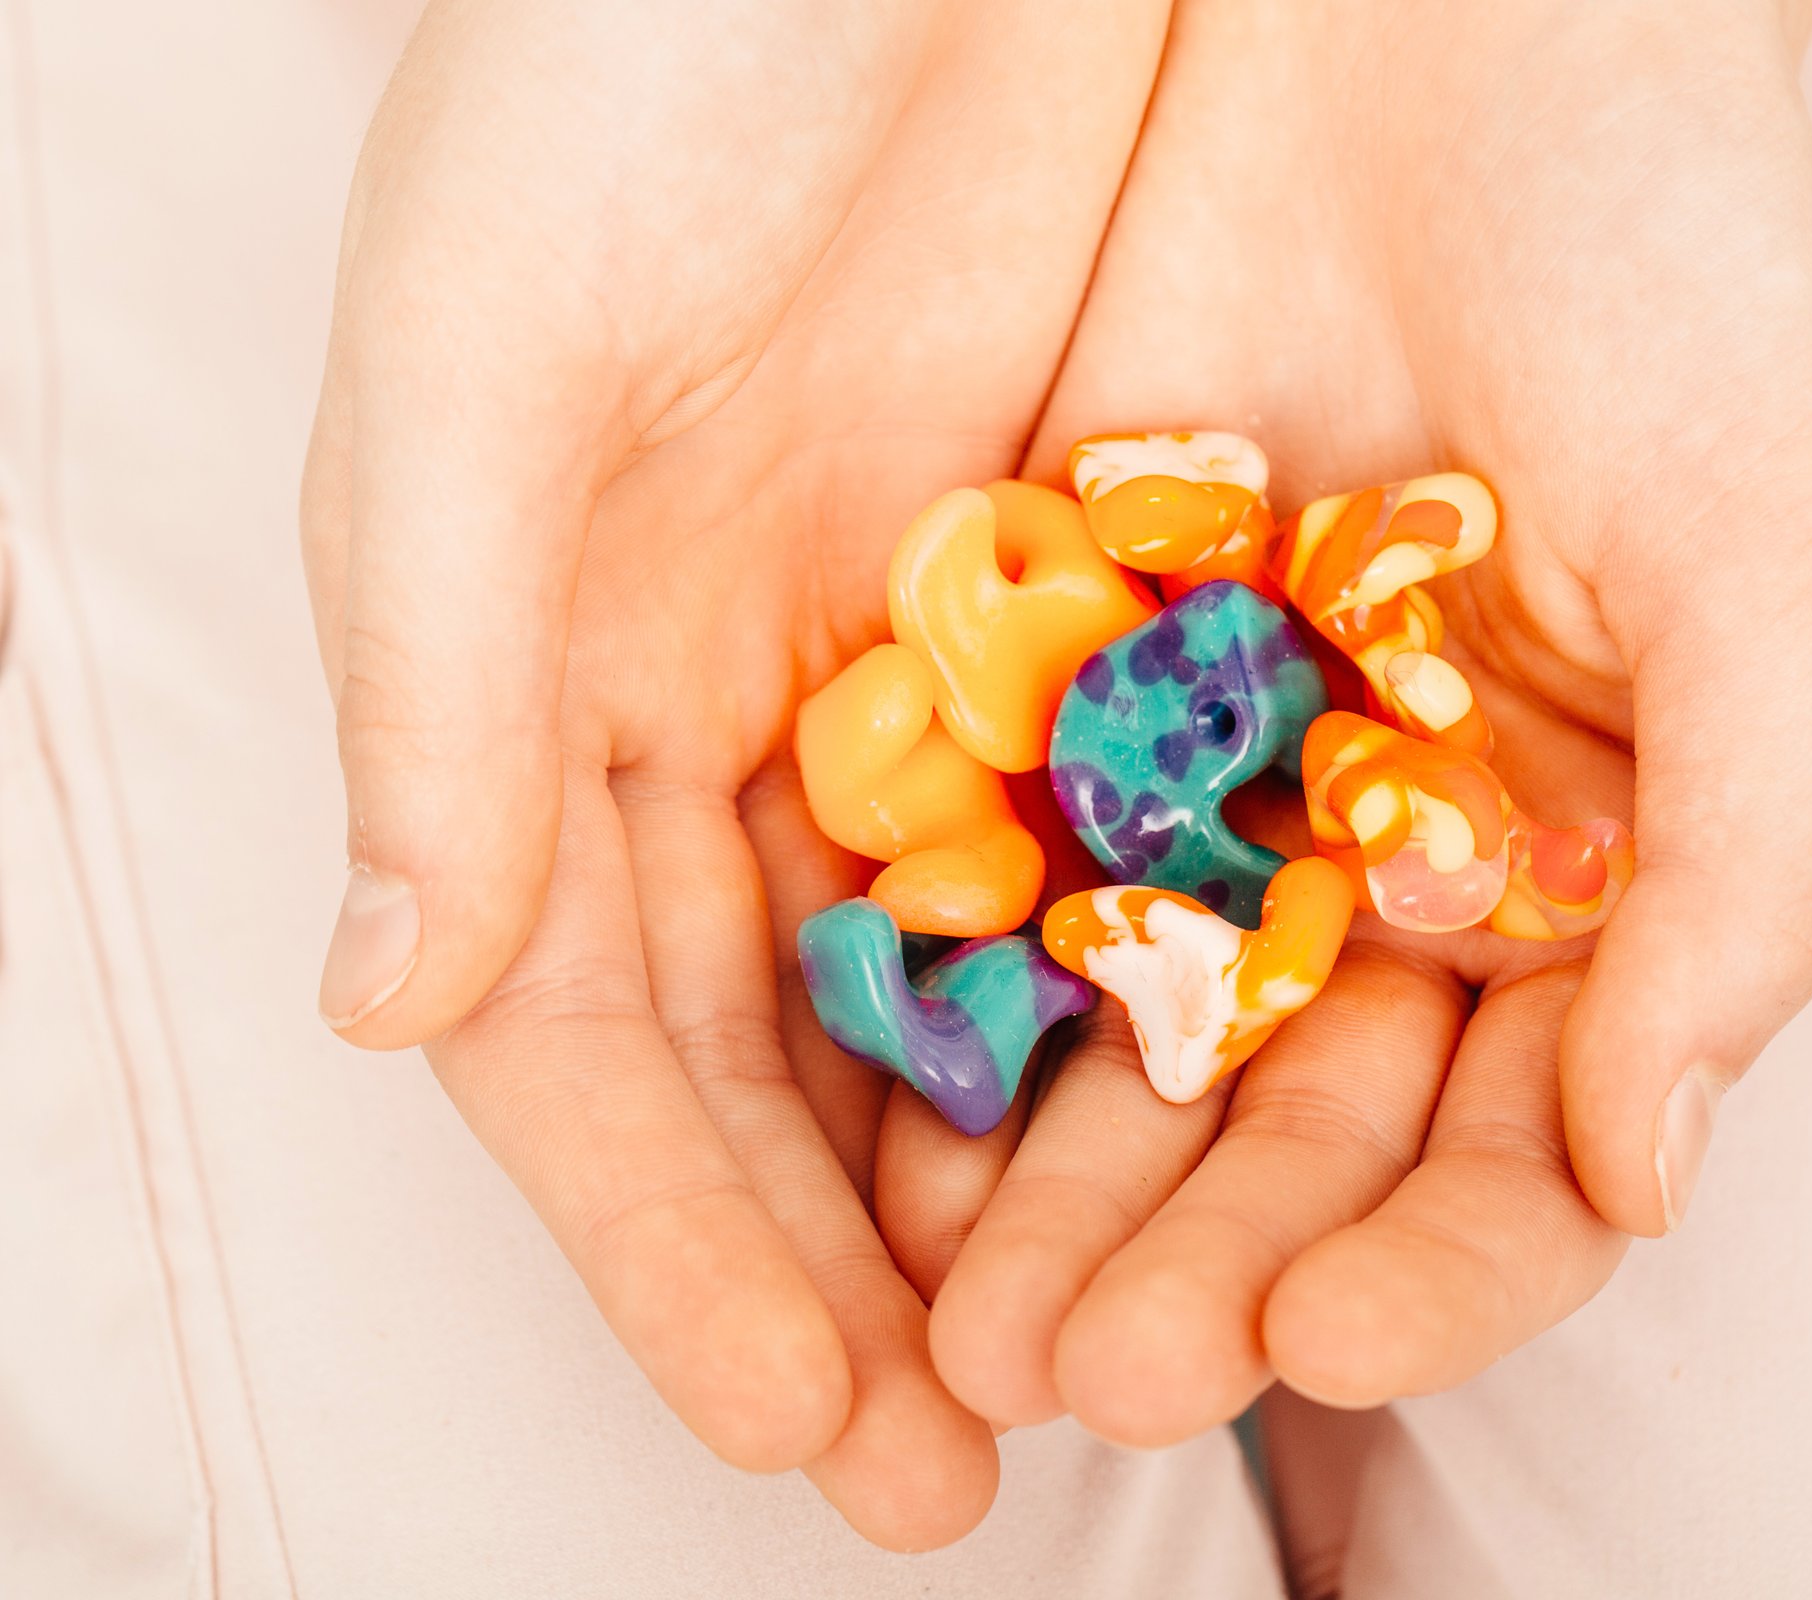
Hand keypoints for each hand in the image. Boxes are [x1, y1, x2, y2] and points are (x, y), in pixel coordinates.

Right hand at [300, 0, 1165, 1544]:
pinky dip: (1128, 982)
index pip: (592, 1039)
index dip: (675, 1254)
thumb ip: (443, 682)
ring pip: (941, 977)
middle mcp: (712, 695)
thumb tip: (391, 1002)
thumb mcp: (488, 350)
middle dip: (846, 1275)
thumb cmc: (630, 48)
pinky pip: (1095, 828)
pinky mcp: (1063, 575)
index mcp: (542, 674)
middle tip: (957, 1478)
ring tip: (1095, 1358)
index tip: (793, 1435)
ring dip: (1001, 1173)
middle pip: (773, 1056)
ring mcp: (894, 649)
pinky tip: (1198, 1123)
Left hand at [911, 0, 1811, 1444]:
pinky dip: (949, 1006)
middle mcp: (1393, 865)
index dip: (1436, 1267)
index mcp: (1585, 875)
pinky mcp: (1063, 684)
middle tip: (1097, 1378)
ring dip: (1054, 1195)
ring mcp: (1222, 785)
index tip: (1325, 1341)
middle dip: (1205, 1265)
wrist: (1436, 18)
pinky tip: (885, 1116)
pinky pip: (995, 874)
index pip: (1520, 1142)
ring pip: (1131, 1045)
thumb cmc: (1672, 266)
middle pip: (1297, 1134)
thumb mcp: (1777, 566)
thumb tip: (1662, 1179)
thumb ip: (1746, 877)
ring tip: (964, 1317)